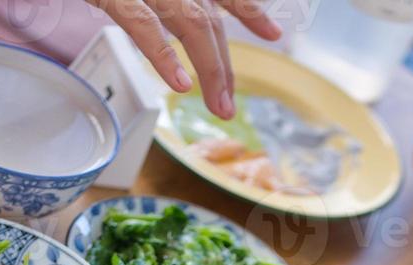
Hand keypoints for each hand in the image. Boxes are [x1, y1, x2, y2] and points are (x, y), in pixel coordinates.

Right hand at [89, 0, 279, 118]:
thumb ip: (153, 0)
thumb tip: (174, 19)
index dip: (248, 8)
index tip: (271, 32)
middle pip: (207, 16)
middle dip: (223, 64)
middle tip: (227, 105)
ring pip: (190, 19)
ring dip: (210, 68)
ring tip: (218, 105)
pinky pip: (140, 19)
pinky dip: (162, 52)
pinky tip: (179, 81)